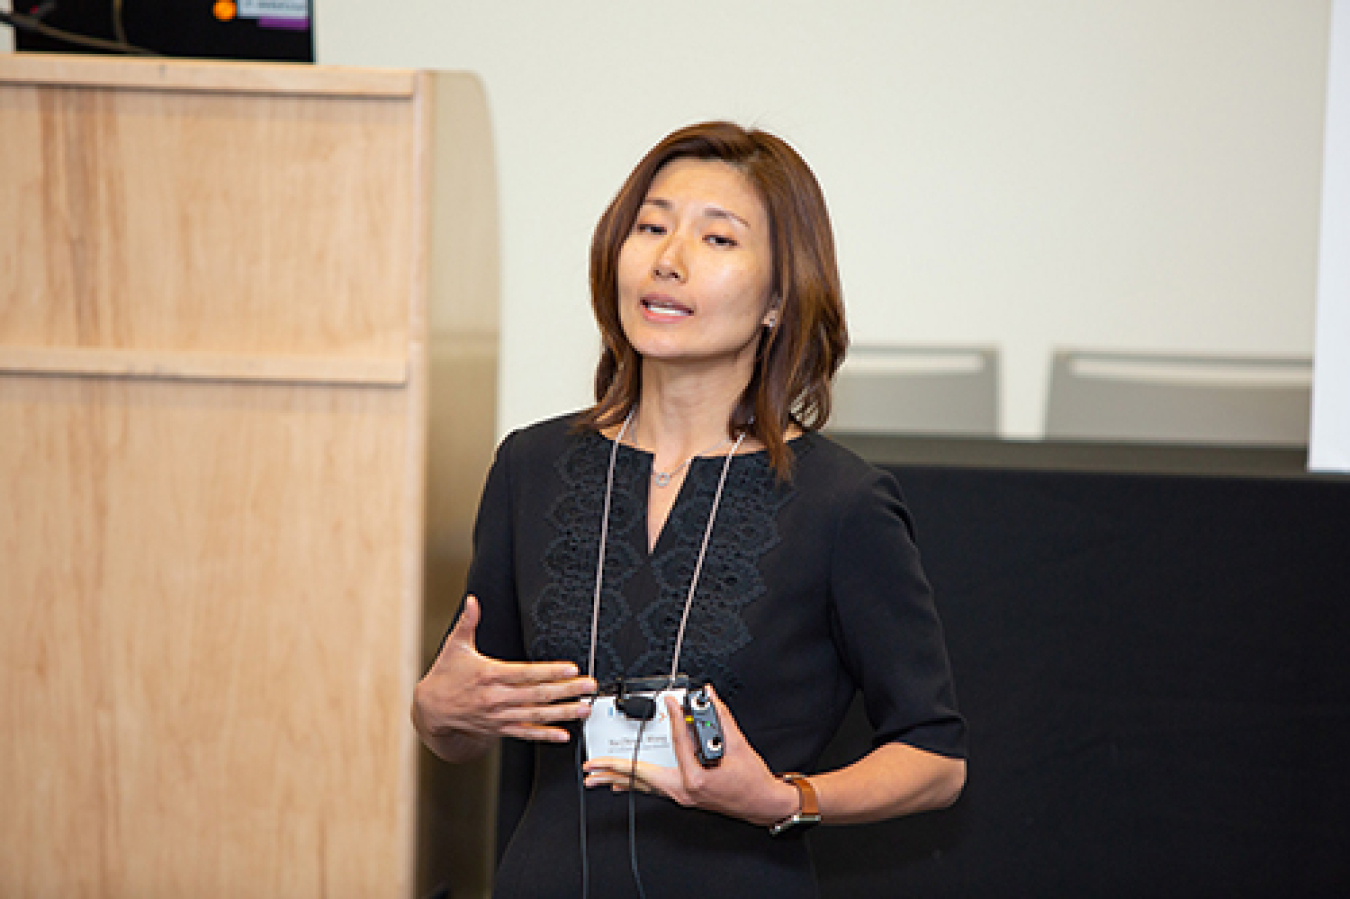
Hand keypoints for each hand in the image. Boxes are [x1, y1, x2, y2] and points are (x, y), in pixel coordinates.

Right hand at [413, 595, 595, 755]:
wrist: (431, 710)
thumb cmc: (445, 676)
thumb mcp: (455, 646)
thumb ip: (468, 622)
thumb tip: (472, 601)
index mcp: (489, 674)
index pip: (526, 673)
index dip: (551, 672)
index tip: (571, 669)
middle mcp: (496, 697)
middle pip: (537, 694)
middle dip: (566, 691)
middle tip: (588, 687)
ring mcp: (499, 715)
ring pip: (536, 715)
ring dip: (562, 713)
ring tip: (584, 709)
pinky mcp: (499, 728)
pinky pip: (525, 732)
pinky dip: (544, 734)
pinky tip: (562, 734)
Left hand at [581, 686, 798, 826]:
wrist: (761, 803)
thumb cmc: (751, 780)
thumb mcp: (738, 744)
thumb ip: (719, 717)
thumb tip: (706, 695)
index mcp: (695, 777)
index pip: (676, 742)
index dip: (672, 717)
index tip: (666, 700)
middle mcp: (683, 789)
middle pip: (641, 776)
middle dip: (613, 769)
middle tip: (591, 765)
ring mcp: (680, 795)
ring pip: (642, 785)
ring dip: (617, 779)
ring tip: (595, 777)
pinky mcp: (682, 795)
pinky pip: (652, 788)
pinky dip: (635, 783)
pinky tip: (621, 783)